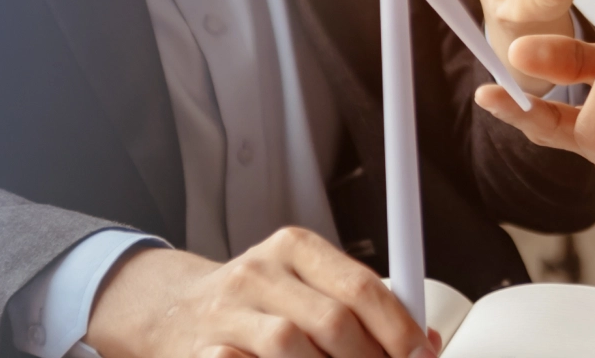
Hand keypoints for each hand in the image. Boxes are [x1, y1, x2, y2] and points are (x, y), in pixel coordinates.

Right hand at [84, 227, 442, 357]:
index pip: (361, 285)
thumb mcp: (309, 285)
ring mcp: (225, 314)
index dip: (397, 327)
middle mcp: (258, 273)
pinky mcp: (202, 352)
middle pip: (334, 322)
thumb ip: (363, 306)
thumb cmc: (256, 303)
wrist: (170, 311)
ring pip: (293, 348)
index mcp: (295, 248)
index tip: (418, 352)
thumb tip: (425, 341)